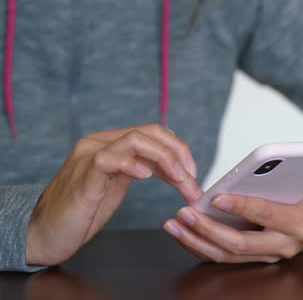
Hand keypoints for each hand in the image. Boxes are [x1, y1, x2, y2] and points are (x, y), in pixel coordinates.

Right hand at [26, 124, 201, 265]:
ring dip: (165, 159)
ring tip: (179, 179)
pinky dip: (131, 164)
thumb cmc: (84, 210)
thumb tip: (174, 164)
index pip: (153, 132)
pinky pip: (109, 158)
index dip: (179, 149)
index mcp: (111, 143)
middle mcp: (100, 142)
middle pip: (150, 132)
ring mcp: (89, 156)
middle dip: (178, 154)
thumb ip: (140, 168)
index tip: (193, 173)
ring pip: (135, 139)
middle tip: (192, 180)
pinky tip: (146, 176)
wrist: (46, 232)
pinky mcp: (83, 175)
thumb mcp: (119, 185)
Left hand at [163, 171, 302, 262]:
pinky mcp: (252, 257)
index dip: (243, 207)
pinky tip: (181, 232)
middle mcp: (281, 246)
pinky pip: (222, 257)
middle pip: (240, 244)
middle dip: (209, 230)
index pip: (266, 217)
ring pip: (226, 255)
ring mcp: (265, 255)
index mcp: (298, 226)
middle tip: (185, 213)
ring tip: (174, 224)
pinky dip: (199, 246)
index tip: (218, 198)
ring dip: (197, 241)